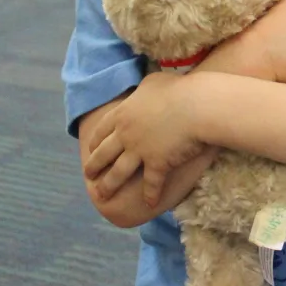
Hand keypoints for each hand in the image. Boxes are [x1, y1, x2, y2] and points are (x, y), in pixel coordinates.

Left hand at [83, 72, 207, 205]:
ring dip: (109, 186)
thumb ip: (143, 87)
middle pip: (104, 154)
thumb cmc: (179, 89)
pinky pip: (151, 183)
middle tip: (88, 175)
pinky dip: (150, 195)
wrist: (197, 106)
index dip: (95, 142)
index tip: (91, 150)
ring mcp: (140, 151)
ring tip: (102, 195)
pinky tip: (149, 204)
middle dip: (94, 166)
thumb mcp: (154, 81)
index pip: (102, 130)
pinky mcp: (157, 164)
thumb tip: (144, 88)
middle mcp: (126, 134)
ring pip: (118, 173)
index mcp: (123, 114)